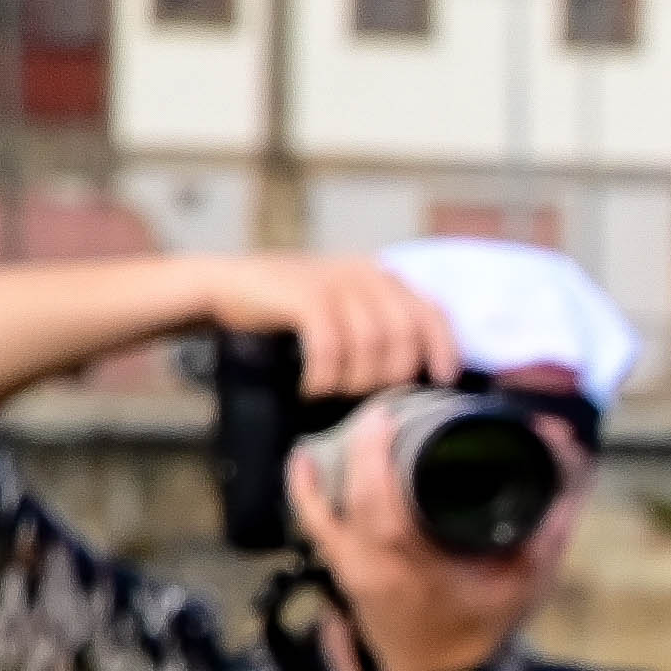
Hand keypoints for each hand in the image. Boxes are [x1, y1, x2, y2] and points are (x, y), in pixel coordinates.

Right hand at [187, 249, 467, 401]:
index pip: (430, 313)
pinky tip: (312, 387)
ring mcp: (335, 281)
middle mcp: (365, 274)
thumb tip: (415, 373)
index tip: (441, 381)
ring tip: (333, 392)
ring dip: (355, 379)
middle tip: (364, 396)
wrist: (226, 286)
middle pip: (404, 335)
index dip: (444, 349)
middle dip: (391, 375)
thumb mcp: (342, 310)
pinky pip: (331, 345)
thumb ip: (378, 327)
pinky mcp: (305, 294)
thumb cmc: (290, 310)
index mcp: (381, 277)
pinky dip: (325, 375)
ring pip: (371, 344)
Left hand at [284, 375, 580, 670]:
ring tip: (357, 426)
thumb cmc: (484, 628)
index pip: (385, 505)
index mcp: (416, 567)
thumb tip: (572, 469)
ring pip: (328, 506)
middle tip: (383, 410)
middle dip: (364, 446)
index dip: (378, 456)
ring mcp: (352, 569)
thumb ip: (550, 528)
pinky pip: (314, 525)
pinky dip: (305, 490)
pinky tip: (302, 457)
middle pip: (356, 497)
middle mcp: (374, 566)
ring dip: (337, 461)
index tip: (391, 416)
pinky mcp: (342, 570)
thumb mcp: (527, 581)